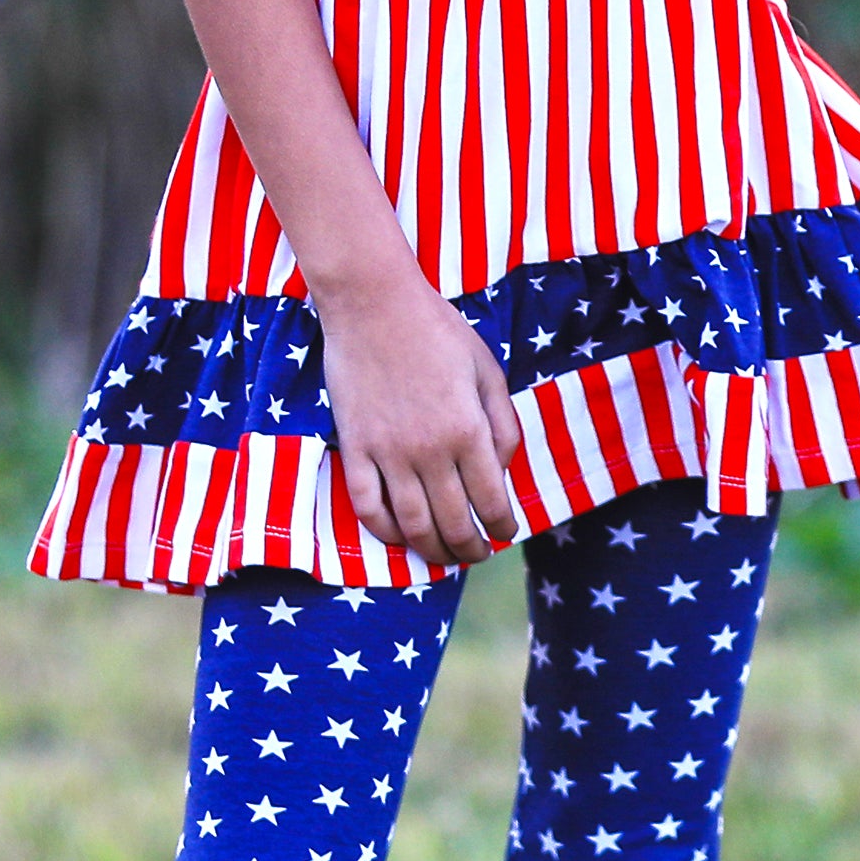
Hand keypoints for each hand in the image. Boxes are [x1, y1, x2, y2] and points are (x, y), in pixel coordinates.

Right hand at [315, 273, 523, 567]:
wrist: (374, 303)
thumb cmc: (437, 330)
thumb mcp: (487, 370)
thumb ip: (502, 423)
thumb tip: (503, 471)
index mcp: (469, 430)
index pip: (492, 500)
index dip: (501, 527)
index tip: (504, 535)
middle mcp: (430, 450)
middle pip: (454, 522)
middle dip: (470, 549)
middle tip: (476, 555)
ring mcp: (388, 452)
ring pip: (413, 525)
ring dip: (432, 551)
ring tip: (444, 557)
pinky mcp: (355, 448)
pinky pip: (367, 506)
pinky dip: (384, 531)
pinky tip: (399, 536)